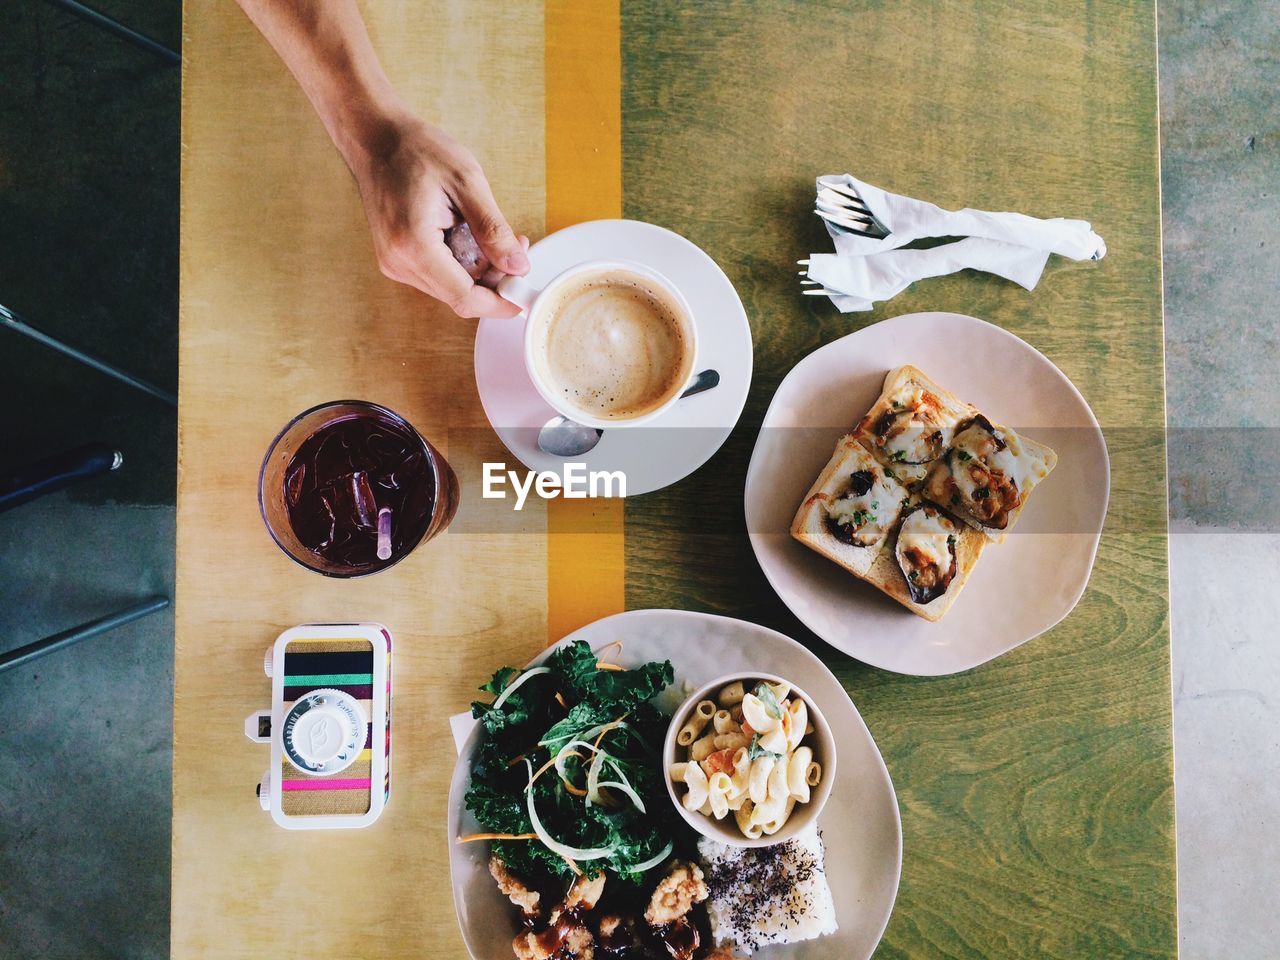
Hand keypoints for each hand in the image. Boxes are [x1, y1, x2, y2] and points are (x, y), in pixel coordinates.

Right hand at [349, 115, 528, 317]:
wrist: (375, 138)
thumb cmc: (416, 150)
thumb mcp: (467, 181)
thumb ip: (493, 229)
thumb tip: (518, 267)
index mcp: (413, 246)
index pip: (465, 298)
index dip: (500, 303)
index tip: (524, 294)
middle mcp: (399, 263)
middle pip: (460, 296)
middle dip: (494, 280)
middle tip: (516, 247)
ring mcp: (395, 264)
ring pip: (451, 288)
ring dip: (479, 270)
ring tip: (492, 234)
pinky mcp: (397, 259)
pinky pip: (439, 275)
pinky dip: (461, 263)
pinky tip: (468, 235)